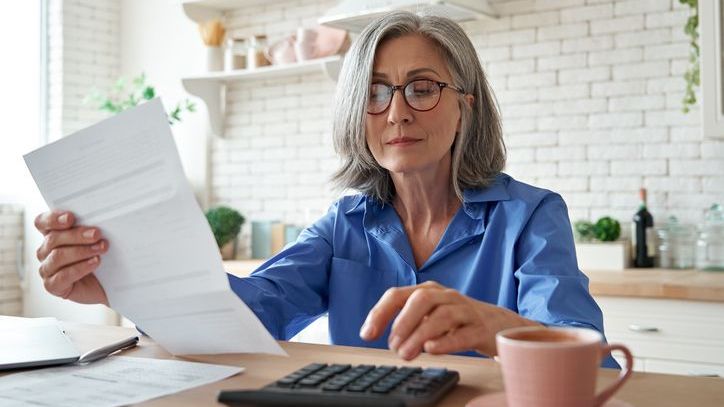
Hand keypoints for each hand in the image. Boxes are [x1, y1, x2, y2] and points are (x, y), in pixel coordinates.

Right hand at [34, 210, 108, 304]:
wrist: (107, 284)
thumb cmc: (100, 258)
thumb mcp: (96, 240)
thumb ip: (90, 229)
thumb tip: (96, 222)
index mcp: (52, 235)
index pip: (42, 222)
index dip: (53, 219)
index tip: (70, 218)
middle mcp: (46, 251)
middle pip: (53, 239)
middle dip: (77, 235)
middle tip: (96, 234)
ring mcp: (47, 269)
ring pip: (58, 256)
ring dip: (82, 251)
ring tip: (101, 249)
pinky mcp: (53, 285)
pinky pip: (63, 276)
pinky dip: (81, 268)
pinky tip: (94, 262)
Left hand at [359, 281, 539, 359]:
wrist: (499, 325)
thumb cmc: (458, 321)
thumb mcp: (431, 316)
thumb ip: (410, 323)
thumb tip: (388, 339)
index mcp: (429, 291)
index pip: (398, 295)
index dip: (380, 313)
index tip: (366, 334)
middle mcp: (446, 296)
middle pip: (421, 299)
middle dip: (403, 321)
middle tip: (392, 345)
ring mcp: (465, 311)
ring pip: (442, 316)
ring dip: (420, 335)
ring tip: (406, 354)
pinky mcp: (481, 329)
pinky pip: (464, 333)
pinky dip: (446, 341)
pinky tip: (432, 349)